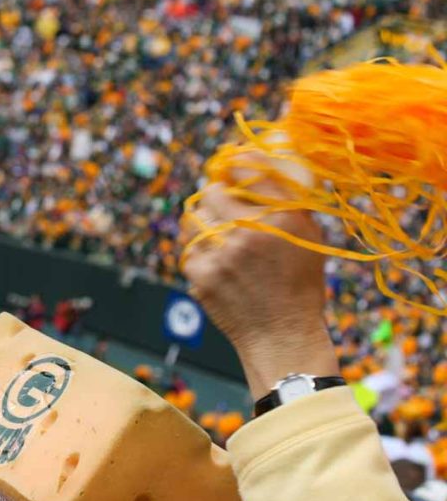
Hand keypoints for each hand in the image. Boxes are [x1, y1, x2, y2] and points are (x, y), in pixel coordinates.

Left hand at [180, 159, 338, 400]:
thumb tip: (271, 168)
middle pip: (212, 191)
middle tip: (222, 202)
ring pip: (194, 217)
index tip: (232, 165)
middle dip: (216, 195)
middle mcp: (250, 231)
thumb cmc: (300, 288)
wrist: (282, 337)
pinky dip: (199, 250)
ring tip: (216, 231)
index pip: (247, 168)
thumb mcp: (310, 239)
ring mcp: (222, 253)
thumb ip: (290, 204)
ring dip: (202, 220)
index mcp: (282, 218)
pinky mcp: (202, 273)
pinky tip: (215, 259)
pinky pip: (189, 247)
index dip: (235, 163)